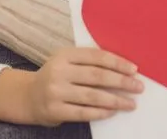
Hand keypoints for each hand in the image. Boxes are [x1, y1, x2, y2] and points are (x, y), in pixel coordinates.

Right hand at [26, 47, 143, 125]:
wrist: (28, 96)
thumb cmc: (57, 77)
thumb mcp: (67, 62)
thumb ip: (88, 61)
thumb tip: (123, 68)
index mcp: (64, 55)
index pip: (96, 57)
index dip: (118, 63)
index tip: (134, 70)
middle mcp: (59, 72)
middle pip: (97, 76)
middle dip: (121, 82)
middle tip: (138, 87)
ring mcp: (55, 92)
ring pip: (93, 96)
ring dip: (116, 100)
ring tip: (131, 103)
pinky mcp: (55, 110)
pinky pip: (83, 112)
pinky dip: (101, 112)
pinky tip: (113, 111)